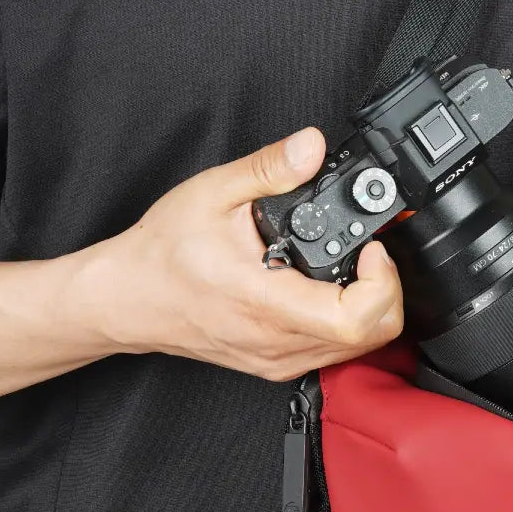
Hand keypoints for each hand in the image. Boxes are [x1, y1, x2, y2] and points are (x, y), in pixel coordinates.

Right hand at [82, 128, 403, 379]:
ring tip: (352, 264)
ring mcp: (278, 359)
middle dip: (386, 289)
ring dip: (370, 306)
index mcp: (266, 303)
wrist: (126, 299)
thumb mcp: (213, 192)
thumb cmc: (162, 253)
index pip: (356, 319)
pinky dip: (348, 321)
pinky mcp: (276, 365)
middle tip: (369, 251)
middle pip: (372, 336)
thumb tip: (312, 146)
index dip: (383, 280)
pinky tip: (330, 287)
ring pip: (358, 348)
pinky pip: (334, 352)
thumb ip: (269, 167)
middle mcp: (277, 342)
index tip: (373, 246)